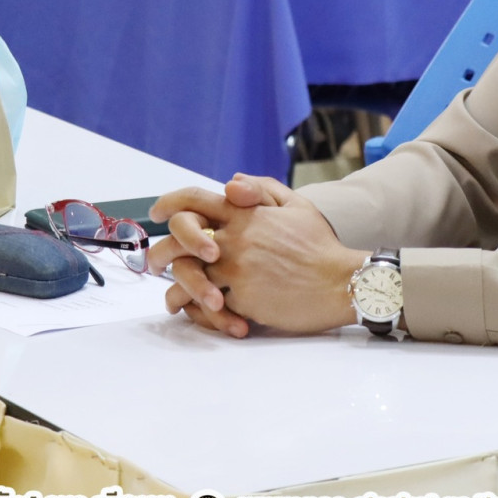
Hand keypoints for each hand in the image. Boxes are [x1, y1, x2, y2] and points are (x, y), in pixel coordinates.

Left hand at [148, 175, 363, 337]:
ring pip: (185, 277)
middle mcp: (236, 238)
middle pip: (178, 240)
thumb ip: (262, 189)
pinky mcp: (242, 298)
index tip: (156, 212)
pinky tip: (198, 315)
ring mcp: (237, 269)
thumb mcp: (297, 205)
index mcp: (246, 213)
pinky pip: (206, 305)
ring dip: (174, 290)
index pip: (195, 199)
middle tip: (156, 264)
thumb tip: (231, 182)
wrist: (341, 280)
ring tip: (173, 300)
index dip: (169, 202)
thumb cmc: (321, 246)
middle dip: (160, 253)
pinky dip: (198, 312)